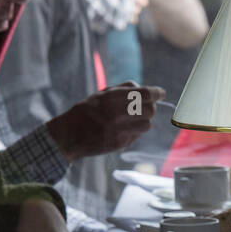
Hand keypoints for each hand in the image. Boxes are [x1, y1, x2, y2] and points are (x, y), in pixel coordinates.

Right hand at [45, 82, 165, 160]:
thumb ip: (122, 89)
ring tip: (134, 119)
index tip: (161, 93)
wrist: (69, 136)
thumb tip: (142, 87)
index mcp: (112, 98)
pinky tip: (124, 129)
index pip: (144, 94)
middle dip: (151, 107)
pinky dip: (135, 132)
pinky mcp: (120, 144)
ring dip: (144, 121)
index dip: (156, 92)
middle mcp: (117, 114)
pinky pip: (137, 136)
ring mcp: (119, 131)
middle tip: (147, 107)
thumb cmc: (85, 112)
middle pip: (150, 110)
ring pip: (147, 125)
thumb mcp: (100, 94)